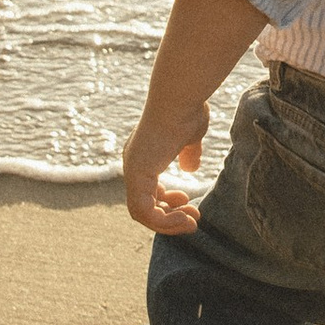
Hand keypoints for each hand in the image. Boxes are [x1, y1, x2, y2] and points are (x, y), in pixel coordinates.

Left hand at [123, 101, 208, 233]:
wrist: (179, 100)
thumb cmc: (187, 111)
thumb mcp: (191, 136)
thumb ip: (188, 152)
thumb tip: (189, 168)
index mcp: (144, 155)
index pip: (147, 190)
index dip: (166, 202)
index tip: (187, 201)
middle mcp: (134, 164)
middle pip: (143, 205)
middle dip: (168, 216)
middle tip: (192, 218)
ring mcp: (132, 170)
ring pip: (141, 213)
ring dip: (168, 224)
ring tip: (191, 223)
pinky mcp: (136, 176)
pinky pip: (144, 212)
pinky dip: (164, 221)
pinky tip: (186, 218)